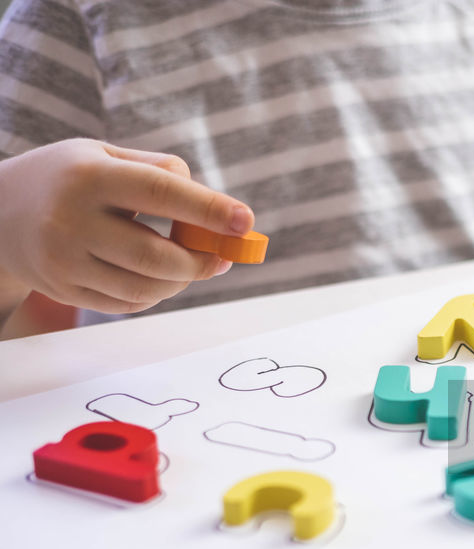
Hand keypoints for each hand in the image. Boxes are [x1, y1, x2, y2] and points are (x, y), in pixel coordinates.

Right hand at [0, 138, 254, 313]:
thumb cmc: (69, 178)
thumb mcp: (105, 156)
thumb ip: (161, 172)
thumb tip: (217, 211)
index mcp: (89, 176)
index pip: (162, 193)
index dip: (209, 210)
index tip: (246, 221)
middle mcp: (71, 219)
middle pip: (158, 256)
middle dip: (202, 261)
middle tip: (223, 256)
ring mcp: (64, 260)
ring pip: (147, 287)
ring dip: (183, 281)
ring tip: (191, 264)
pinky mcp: (64, 289)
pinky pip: (128, 303)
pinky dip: (156, 293)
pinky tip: (159, 276)